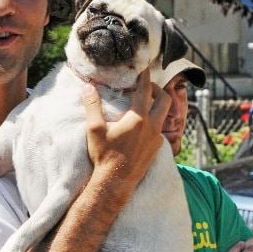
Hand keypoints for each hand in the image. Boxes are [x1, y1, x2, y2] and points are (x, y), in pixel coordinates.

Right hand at [82, 69, 169, 201]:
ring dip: (157, 106)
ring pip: (164, 115)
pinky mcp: (157, 149)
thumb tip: (88, 87)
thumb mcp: (95, 129)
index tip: (143, 69)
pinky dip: (154, 122)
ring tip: (146, 104)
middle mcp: (152, 126)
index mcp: (138, 118)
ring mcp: (157, 139)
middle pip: (164, 100)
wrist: (116, 182)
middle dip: (157, 89)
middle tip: (146, 87)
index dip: (144, 77)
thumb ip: (92, 106)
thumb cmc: (104, 156)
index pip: (145, 90)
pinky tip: (143, 126)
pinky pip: (160, 130)